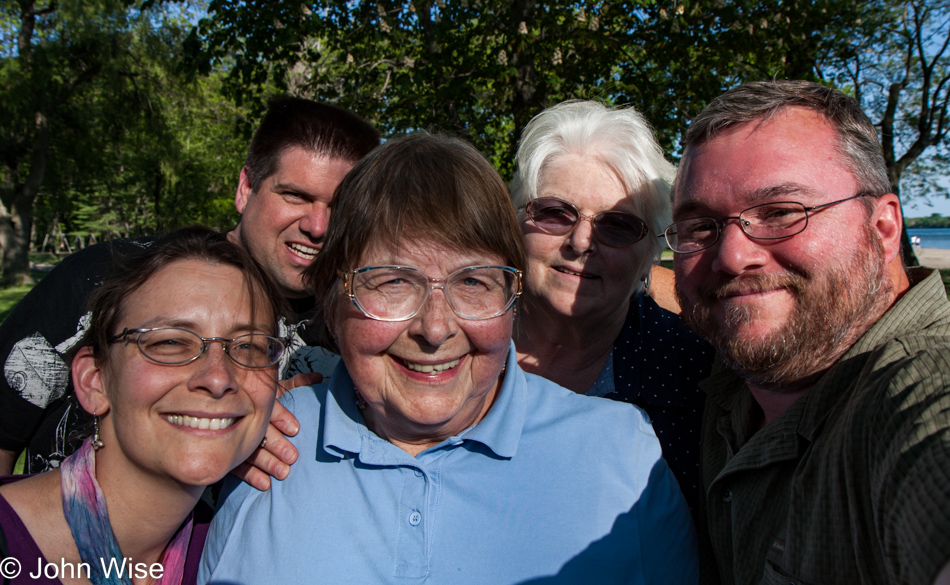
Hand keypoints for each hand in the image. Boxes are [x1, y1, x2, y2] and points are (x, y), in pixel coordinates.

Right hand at [232, 372, 321, 489]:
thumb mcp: (276, 389)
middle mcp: (242, 416)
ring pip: (250, 450)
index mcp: (256, 399)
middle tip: (292, 457)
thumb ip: (297, 384)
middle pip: (260, 431)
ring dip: (267, 462)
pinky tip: (265, 484)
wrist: (221, 407)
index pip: (269, 407)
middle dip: (277, 444)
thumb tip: (319, 377)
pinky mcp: (226, 452)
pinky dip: (252, 475)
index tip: (295, 429)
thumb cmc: (259, 399)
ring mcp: (231, 435)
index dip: (281, 417)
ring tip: (283, 473)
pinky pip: (237, 466)